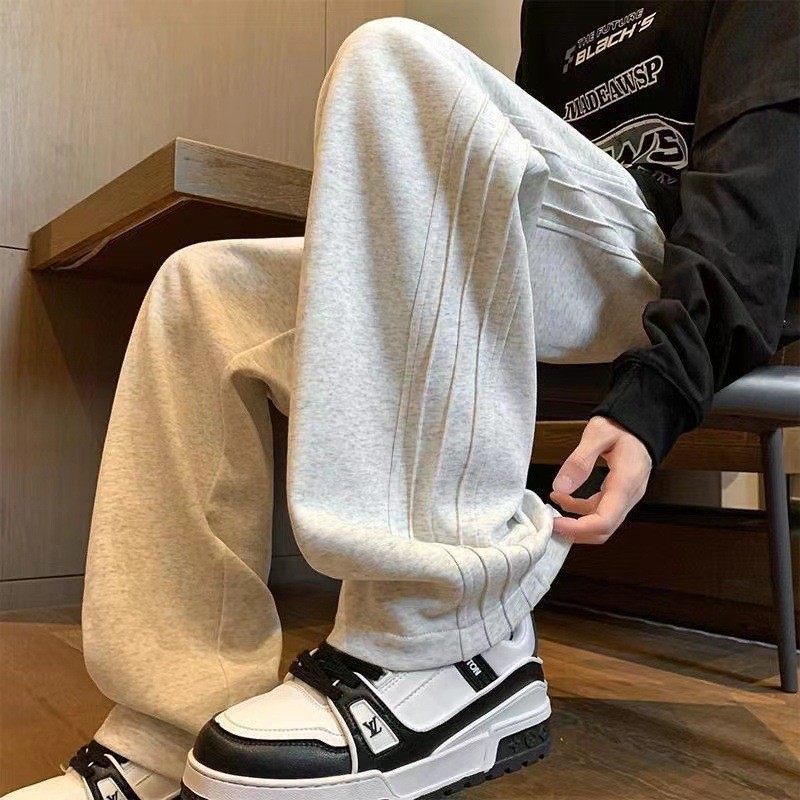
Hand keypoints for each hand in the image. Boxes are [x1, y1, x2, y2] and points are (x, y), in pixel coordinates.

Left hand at [549, 416, 651, 543]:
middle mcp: (629, 495)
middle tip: (549, 523)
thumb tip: (560, 488)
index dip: (578, 528)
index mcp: (626, 482)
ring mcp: (625, 497)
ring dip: (576, 522)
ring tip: (551, 508)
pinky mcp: (618, 495)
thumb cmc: (622, 426)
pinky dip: (579, 510)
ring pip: (601, 524)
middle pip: (604, 530)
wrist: (641, 424)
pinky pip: (599, 511)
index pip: (605, 521)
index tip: (554, 523)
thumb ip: (579, 461)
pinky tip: (562, 497)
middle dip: (575, 531)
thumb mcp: (598, 434)